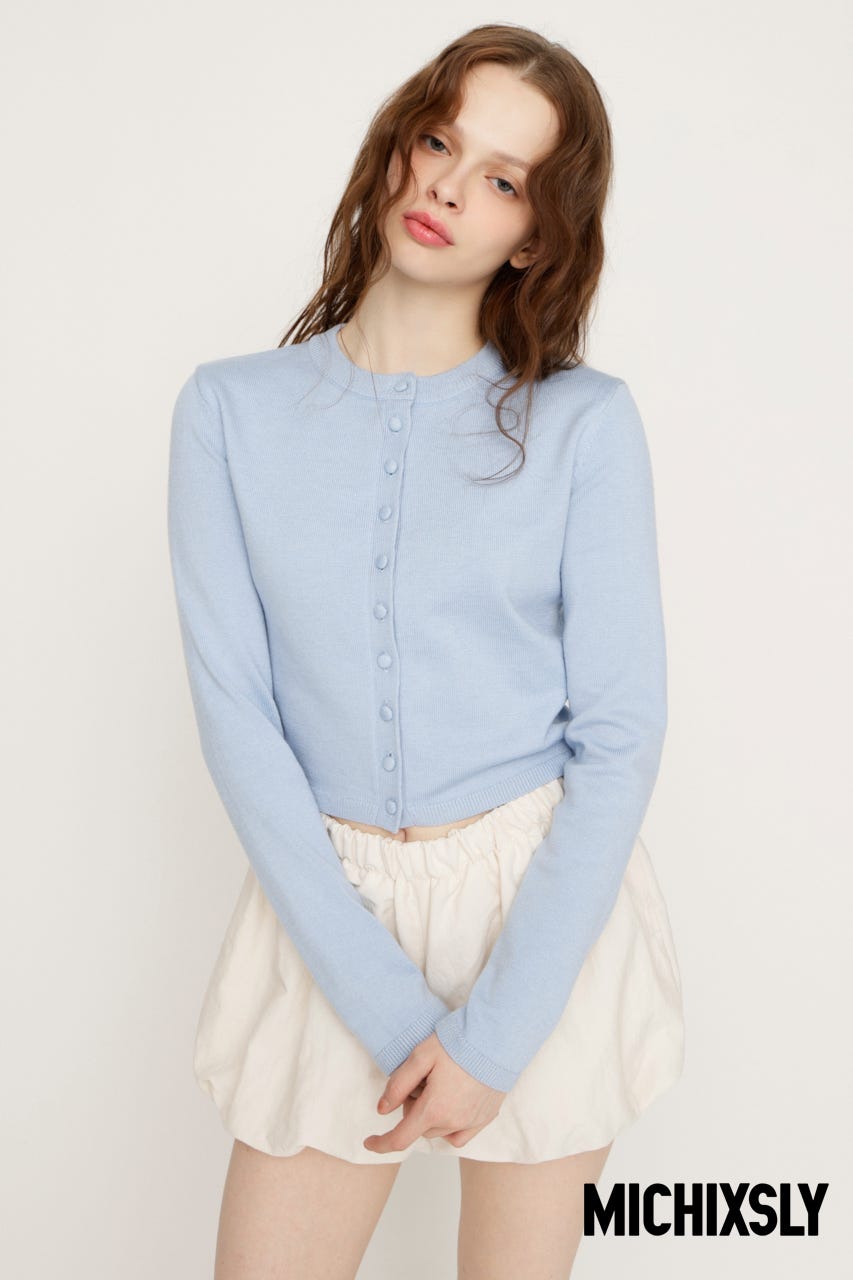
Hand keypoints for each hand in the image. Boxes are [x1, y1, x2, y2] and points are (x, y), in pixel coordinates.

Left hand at [363, 1032, 505, 1153]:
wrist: (498, 1037)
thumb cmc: (458, 1043)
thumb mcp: (421, 1056)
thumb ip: (398, 1084)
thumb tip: (382, 1110)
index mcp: (434, 1109)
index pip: (400, 1138)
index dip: (381, 1144)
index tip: (369, 1142)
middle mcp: (454, 1122)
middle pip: (420, 1129)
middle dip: (412, 1110)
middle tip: (420, 1081)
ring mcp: (472, 1122)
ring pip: (439, 1131)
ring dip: (431, 1116)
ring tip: (439, 1084)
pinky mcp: (486, 1118)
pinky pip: (460, 1135)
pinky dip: (450, 1126)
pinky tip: (452, 1104)